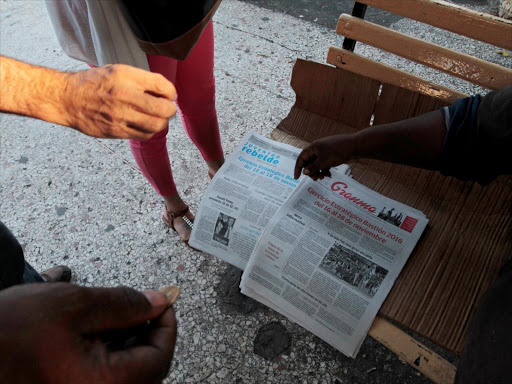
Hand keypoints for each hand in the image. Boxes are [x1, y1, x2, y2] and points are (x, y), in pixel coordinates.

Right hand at [0, 283, 176, 383]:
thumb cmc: (13, 329)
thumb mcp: (75, 305)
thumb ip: (125, 304)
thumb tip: (159, 302)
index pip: (159, 359)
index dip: (167, 325)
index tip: (163, 301)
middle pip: (146, 370)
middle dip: (148, 334)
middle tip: (140, 306)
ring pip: (126, 373)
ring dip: (129, 343)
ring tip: (115, 317)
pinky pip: (105, 377)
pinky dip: (110, 354)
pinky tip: (97, 333)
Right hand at [62, 64, 176, 138]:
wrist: (67, 99)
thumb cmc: (94, 83)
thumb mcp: (117, 71)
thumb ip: (141, 80)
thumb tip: (165, 93)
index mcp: (126, 76)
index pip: (162, 85)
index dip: (171, 92)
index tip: (170, 95)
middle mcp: (124, 95)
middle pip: (164, 109)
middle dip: (170, 109)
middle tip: (168, 108)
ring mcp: (120, 115)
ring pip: (156, 125)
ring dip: (162, 122)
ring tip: (158, 118)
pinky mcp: (116, 130)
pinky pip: (143, 135)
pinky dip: (150, 131)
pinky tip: (145, 125)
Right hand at [294, 134, 357, 179]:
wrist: (354, 146)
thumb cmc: (338, 152)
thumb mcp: (324, 161)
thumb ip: (313, 167)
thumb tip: (304, 172)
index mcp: (313, 147)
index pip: (301, 158)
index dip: (298, 168)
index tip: (296, 178)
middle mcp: (317, 149)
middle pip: (309, 162)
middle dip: (311, 171)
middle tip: (315, 179)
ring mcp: (325, 152)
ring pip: (317, 164)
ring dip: (318, 172)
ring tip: (323, 178)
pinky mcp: (331, 156)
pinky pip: (324, 164)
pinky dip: (324, 170)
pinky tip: (328, 175)